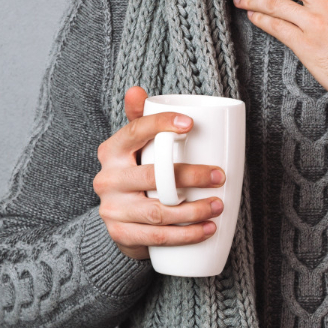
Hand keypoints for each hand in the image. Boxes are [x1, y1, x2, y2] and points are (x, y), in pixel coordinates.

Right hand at [93, 86, 224, 260]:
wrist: (120, 221)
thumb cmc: (135, 173)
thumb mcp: (135, 148)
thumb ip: (139, 119)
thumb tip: (136, 89)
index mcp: (111, 151)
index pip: (135, 131)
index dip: (161, 124)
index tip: (191, 125)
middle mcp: (107, 179)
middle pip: (152, 176)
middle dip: (191, 176)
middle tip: (220, 176)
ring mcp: (112, 209)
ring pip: (158, 211)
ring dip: (193, 211)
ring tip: (218, 205)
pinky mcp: (121, 235)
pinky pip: (157, 238)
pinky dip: (186, 235)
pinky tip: (207, 229)